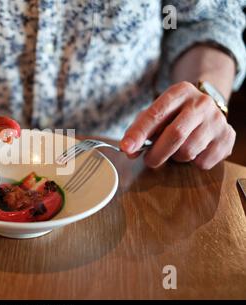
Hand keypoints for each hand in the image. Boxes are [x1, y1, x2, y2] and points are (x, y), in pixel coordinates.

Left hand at [120, 81, 235, 169]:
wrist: (207, 110)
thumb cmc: (173, 115)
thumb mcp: (155, 113)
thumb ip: (138, 129)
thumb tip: (128, 149)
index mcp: (179, 92)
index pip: (155, 114)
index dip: (139, 134)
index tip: (126, 148)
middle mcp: (201, 103)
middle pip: (175, 134)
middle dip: (157, 153)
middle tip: (149, 160)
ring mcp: (217, 120)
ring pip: (188, 151)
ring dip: (175, 158)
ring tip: (175, 150)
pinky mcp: (227, 137)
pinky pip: (203, 162)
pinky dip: (193, 163)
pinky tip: (194, 151)